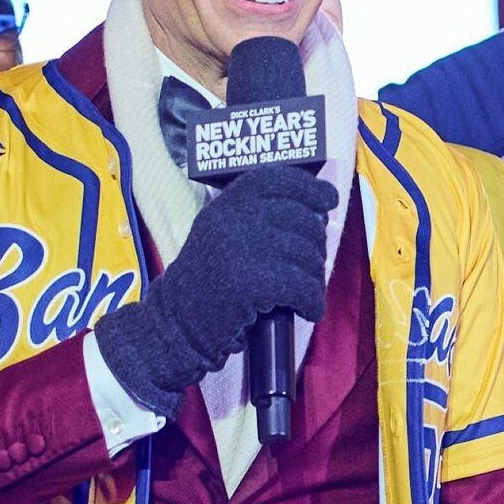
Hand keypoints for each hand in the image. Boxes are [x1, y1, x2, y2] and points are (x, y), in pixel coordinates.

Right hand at [93, 164, 337, 414]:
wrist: (175, 324)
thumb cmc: (208, 283)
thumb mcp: (223, 235)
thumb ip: (257, 217)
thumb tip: (317, 212)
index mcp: (227, 203)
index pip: (276, 178)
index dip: (308, 187)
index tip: (328, 199)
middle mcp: (232, 218)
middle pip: (302, 220)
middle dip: (317, 246)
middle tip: (311, 268)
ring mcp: (239, 248)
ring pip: (306, 255)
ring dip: (315, 279)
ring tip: (306, 294)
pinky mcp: (248, 281)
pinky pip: (302, 286)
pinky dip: (313, 301)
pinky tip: (309, 310)